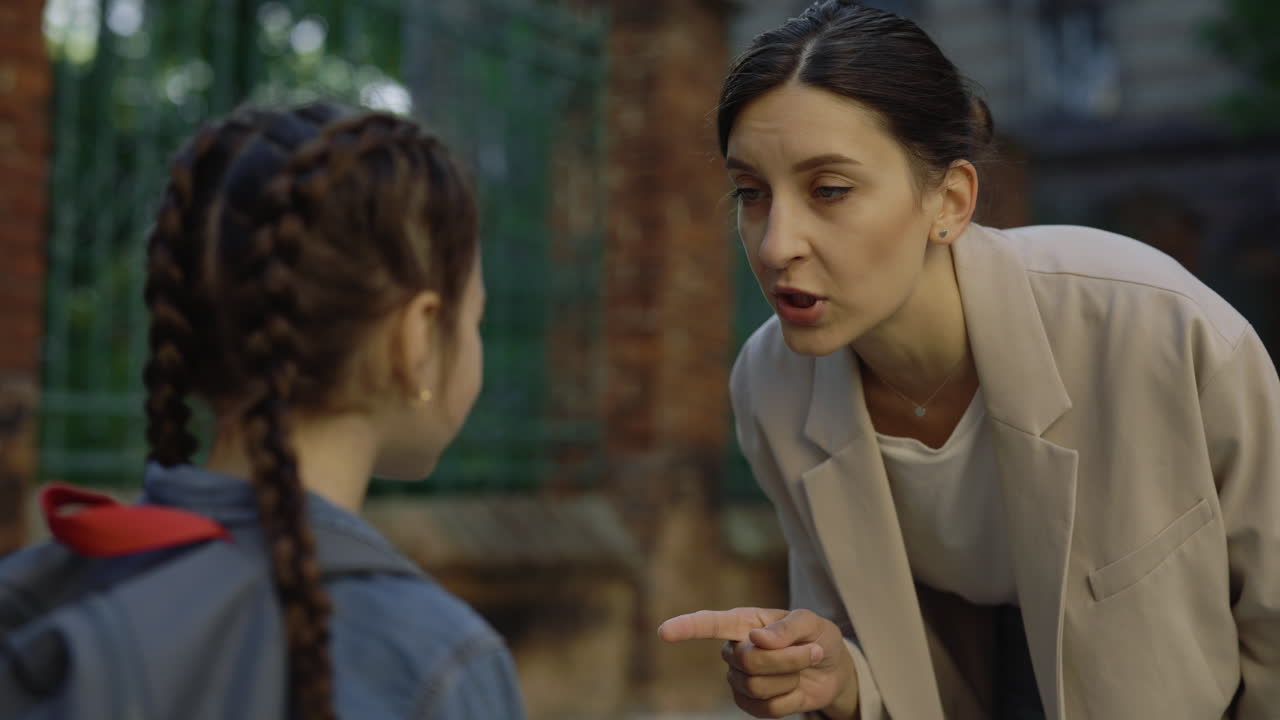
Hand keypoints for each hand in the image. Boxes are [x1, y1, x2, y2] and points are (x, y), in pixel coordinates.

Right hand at [658, 607, 858, 718]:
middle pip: (747, 661)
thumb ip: (787, 628)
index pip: (710, 624)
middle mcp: (736, 650)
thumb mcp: (813, 623)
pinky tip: (795, 688)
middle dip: (786, 659)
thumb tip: (756, 639)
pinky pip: (768, 708)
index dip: (687, 627)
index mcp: (745, 622)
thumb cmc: (817, 637)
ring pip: (758, 685)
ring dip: (791, 677)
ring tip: (803, 667)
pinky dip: (791, 699)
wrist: (831, 670)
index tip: (664, 632)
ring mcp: (740, 678)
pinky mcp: (750, 703)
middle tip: (811, 651)